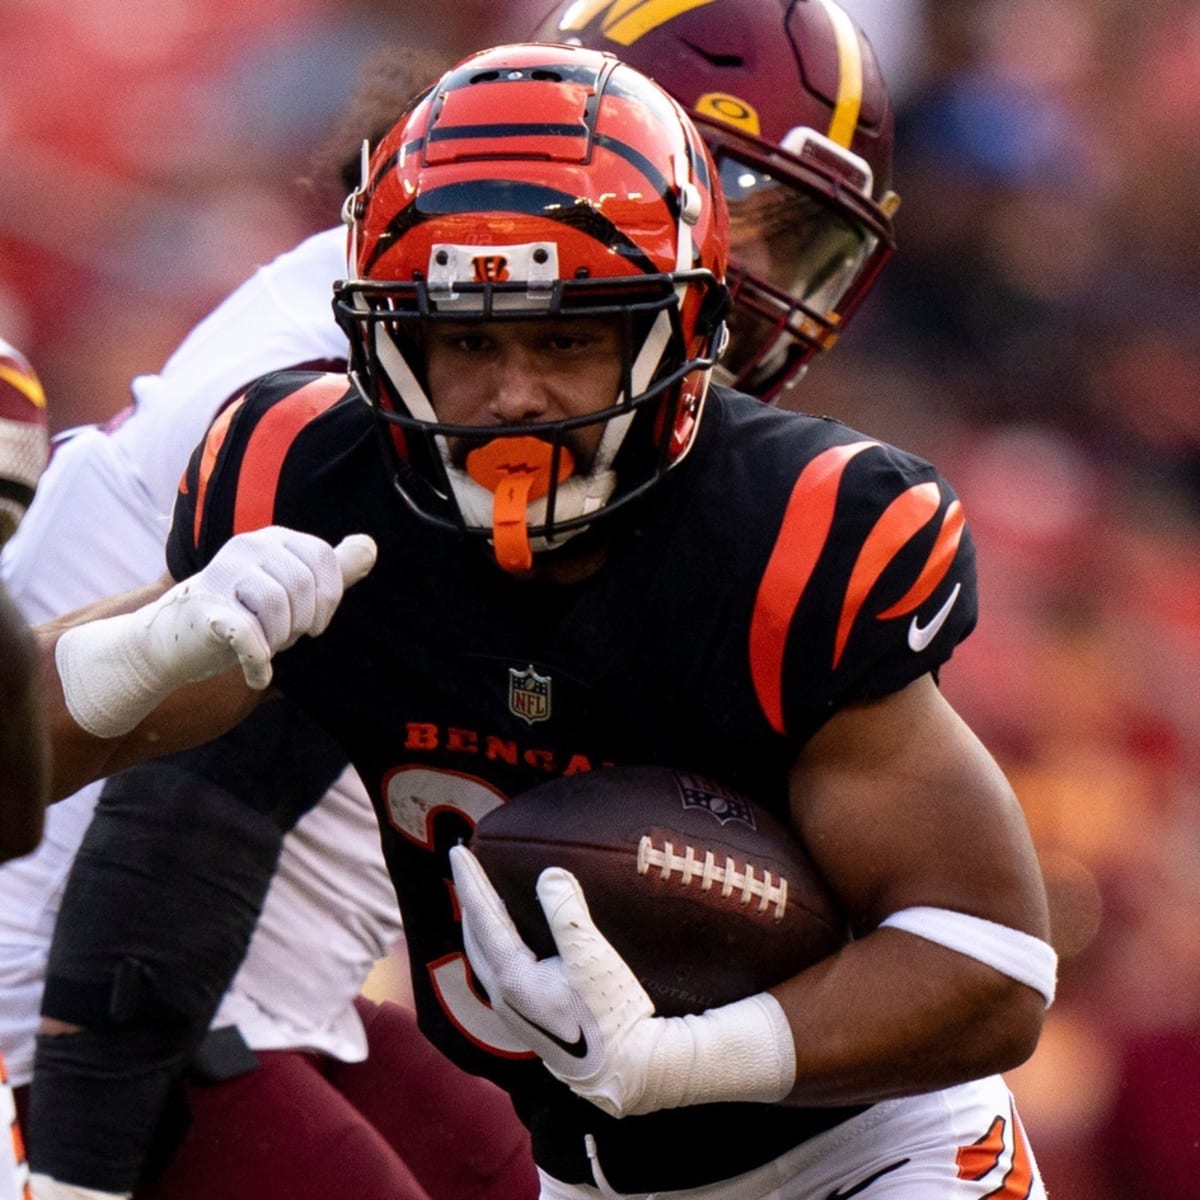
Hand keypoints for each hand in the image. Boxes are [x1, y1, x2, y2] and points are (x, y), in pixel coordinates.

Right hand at [56, 527, 376, 737]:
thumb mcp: (291, 590)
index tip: (310, 621)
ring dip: (279, 639)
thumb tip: (370, 545)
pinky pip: (252, 637)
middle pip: (303, 585)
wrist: (171, 644)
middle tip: (280, 635)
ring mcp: (223, 573)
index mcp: (274, 539)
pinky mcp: (205, 607)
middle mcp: (248, 546)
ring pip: (279, 607)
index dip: (327, 599)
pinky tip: (257, 675)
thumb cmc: (240, 617)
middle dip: (301, 622)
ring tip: (263, 645)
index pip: (324, 559)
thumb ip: (332, 570)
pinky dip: (260, 664)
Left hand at [449, 845, 795, 1117]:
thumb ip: (567, 912)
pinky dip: (493, 944)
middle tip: (466, 869)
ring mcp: (512, 1012)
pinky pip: (496, 970)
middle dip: (469, 900)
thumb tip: (548, 874)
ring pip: (483, 957)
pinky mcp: (527, 1020)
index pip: (482, 917)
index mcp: (512, 977)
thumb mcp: (592, 956)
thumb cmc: (611, 1014)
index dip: (470, 881)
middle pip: (474, 937)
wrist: (627, 1071)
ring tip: (484, 898)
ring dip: (480, 923)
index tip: (458, 851)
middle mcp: (503, 995)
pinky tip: (510, 940)